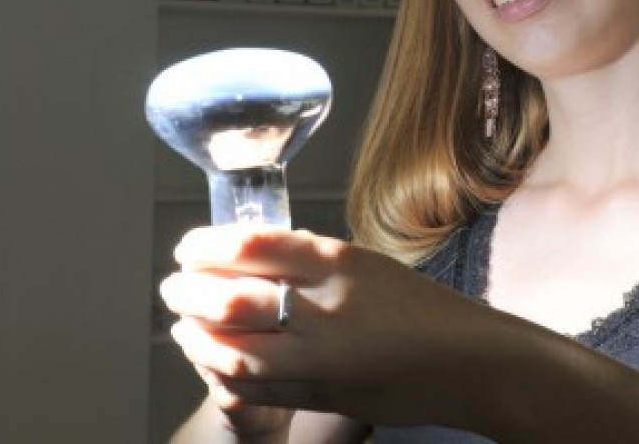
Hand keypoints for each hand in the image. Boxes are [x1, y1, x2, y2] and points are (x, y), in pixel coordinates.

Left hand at [159, 226, 491, 427]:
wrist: (467, 361)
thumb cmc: (423, 308)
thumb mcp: (369, 264)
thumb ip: (315, 260)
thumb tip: (258, 256)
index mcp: (338, 262)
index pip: (252, 245)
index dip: (206, 246)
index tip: (189, 248)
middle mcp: (325, 306)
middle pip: (231, 297)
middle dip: (187, 292)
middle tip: (171, 286)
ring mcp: (321, 355)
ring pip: (234, 349)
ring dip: (196, 337)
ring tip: (182, 326)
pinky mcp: (321, 392)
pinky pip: (256, 385)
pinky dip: (223, 372)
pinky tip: (212, 360)